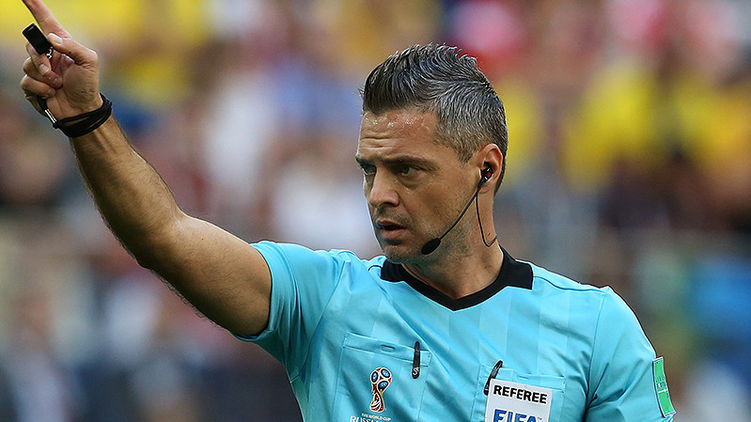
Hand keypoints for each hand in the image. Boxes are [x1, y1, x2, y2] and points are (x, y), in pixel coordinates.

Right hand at [20, 0, 102, 119]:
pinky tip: (52, 94)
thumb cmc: (88, 85)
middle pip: (31, 46)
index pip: (46, 22)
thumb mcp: (89, 61)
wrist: (82, 110)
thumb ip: (73, 46)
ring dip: (44, 78)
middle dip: (40, 60)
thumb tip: (51, 39)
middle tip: (52, 71)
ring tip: (58, 85)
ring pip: (27, 65)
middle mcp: (49, 55)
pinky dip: (40, 89)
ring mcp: (39, 70)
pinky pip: (26, 82)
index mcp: (62, 45)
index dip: (36, 8)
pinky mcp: (33, 85)